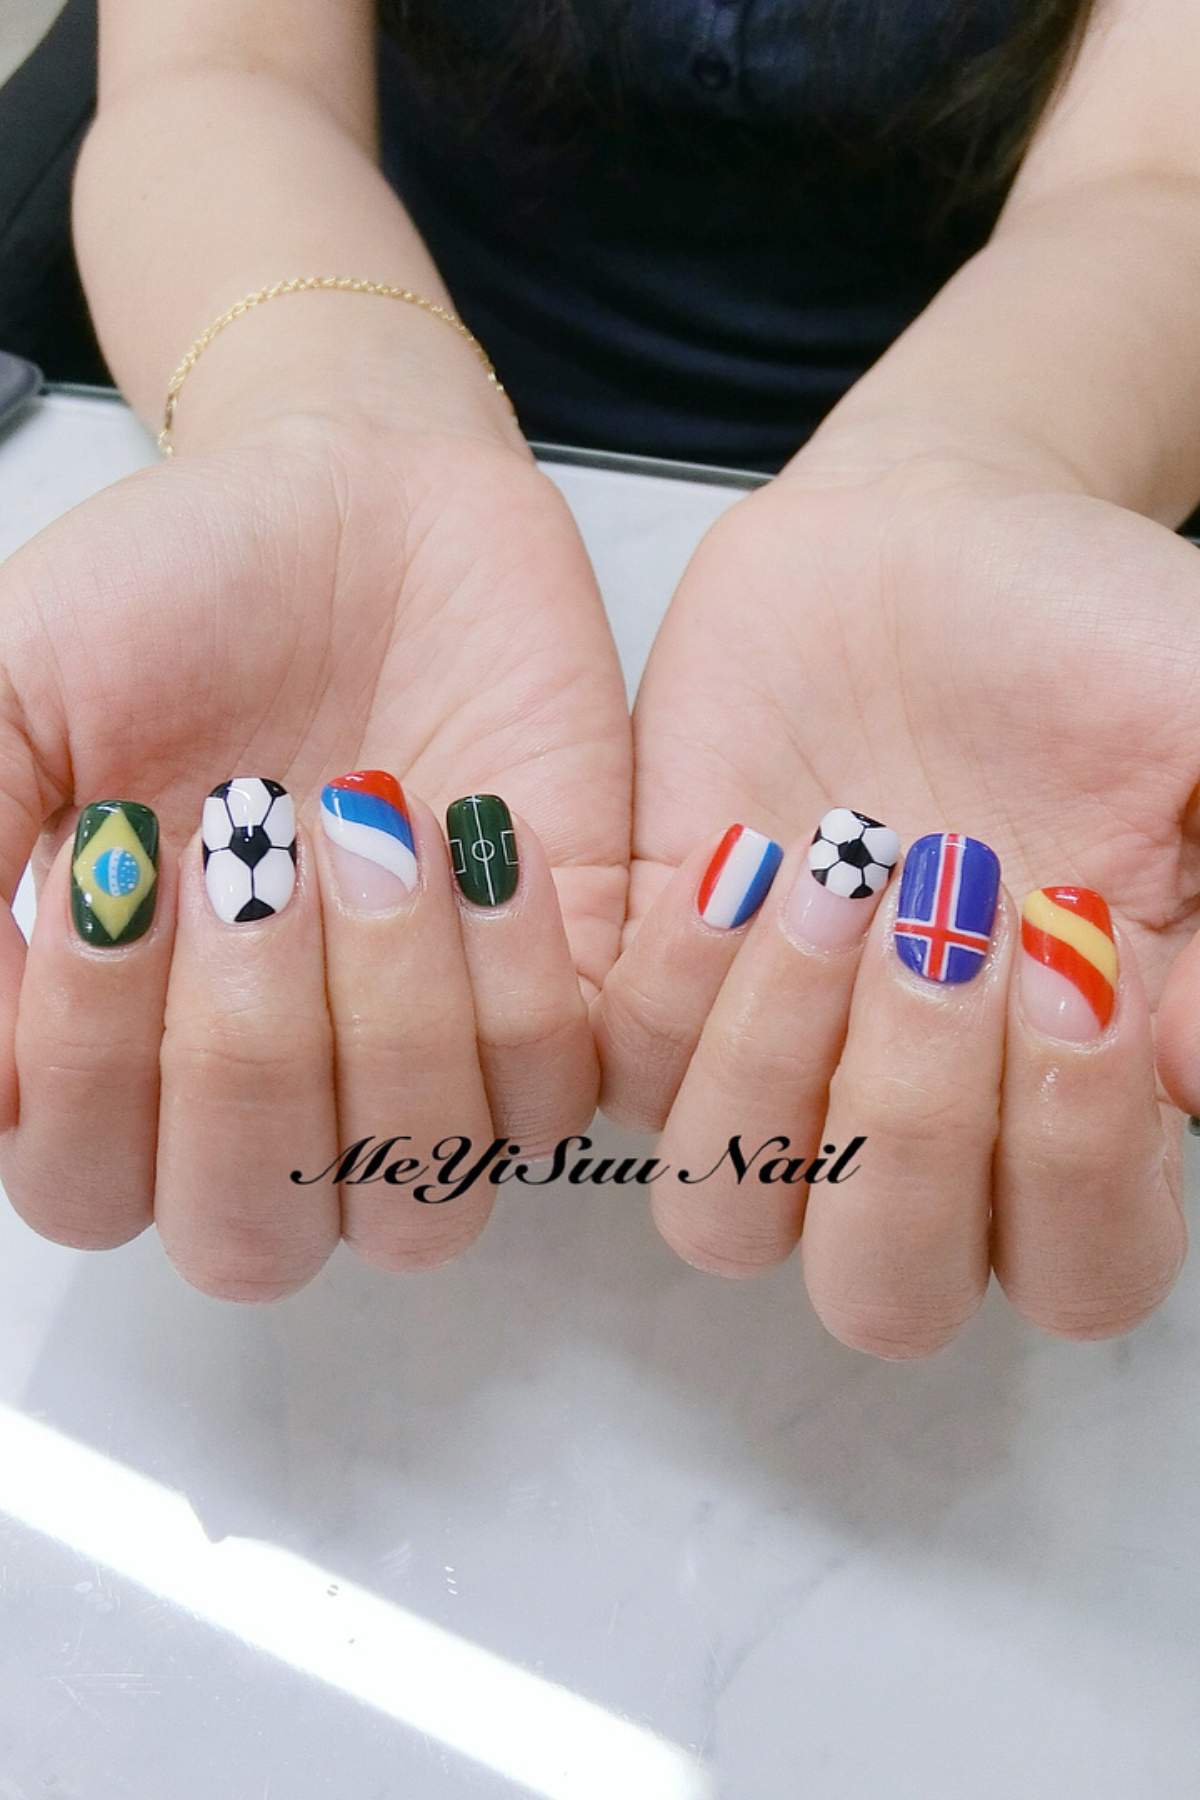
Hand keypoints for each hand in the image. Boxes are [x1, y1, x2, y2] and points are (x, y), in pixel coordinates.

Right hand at [0, 419, 629, 1292]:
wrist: (365, 496)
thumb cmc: (177, 594)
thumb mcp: (12, 696)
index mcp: (114, 1048)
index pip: (87, 1188)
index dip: (95, 1064)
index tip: (121, 862)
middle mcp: (267, 1093)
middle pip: (251, 1237)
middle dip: (247, 1049)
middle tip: (253, 845)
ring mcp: (417, 1068)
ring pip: (417, 1209)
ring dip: (392, 1022)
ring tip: (378, 822)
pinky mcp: (552, 1013)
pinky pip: (551, 1103)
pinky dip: (519, 980)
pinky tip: (487, 837)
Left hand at [598, 456, 1193, 1354]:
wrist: (929, 539)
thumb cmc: (1087, 644)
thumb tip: (1192, 1077)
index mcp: (1072, 1098)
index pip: (1080, 1272)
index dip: (1077, 1163)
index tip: (1078, 949)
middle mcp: (919, 1116)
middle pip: (884, 1289)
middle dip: (913, 1121)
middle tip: (950, 913)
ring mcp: (776, 1062)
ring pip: (724, 1216)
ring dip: (773, 1063)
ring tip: (839, 870)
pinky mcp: (659, 987)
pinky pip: (617, 1077)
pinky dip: (672, 984)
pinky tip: (738, 848)